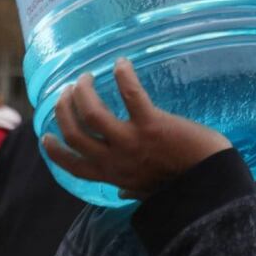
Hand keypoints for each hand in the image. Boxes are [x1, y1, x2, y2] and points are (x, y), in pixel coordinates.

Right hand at [42, 58, 230, 199]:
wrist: (210, 179)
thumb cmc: (183, 183)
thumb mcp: (148, 191)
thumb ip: (131, 189)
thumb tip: (121, 192)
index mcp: (112, 175)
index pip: (72, 166)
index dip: (54, 150)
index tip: (45, 135)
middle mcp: (115, 160)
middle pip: (74, 133)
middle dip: (64, 110)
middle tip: (68, 92)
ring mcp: (131, 141)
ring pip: (91, 114)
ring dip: (83, 92)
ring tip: (86, 78)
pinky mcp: (151, 124)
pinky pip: (131, 95)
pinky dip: (123, 76)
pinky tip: (120, 63)